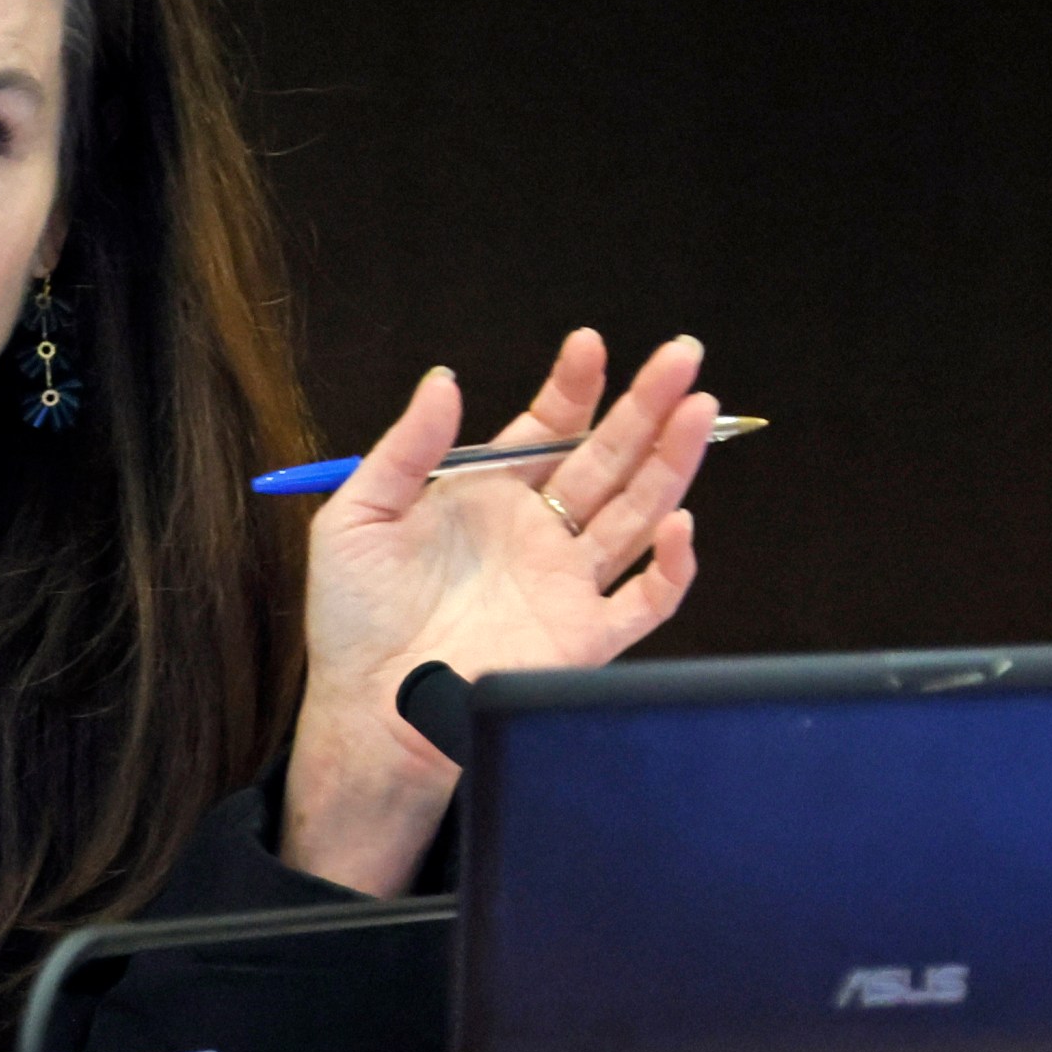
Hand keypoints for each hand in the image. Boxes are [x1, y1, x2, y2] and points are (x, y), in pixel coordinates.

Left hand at [279, 330, 715, 895]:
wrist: (366, 706)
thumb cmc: (353, 616)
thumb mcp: (358, 514)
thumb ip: (407, 448)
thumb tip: (444, 379)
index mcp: (488, 496)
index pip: (547, 428)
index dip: (574, 387)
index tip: (588, 344)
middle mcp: (537, 532)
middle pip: (608, 458)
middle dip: (646, 405)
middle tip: (682, 355)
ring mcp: (566, 583)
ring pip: (638, 511)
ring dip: (671, 462)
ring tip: (697, 411)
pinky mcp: (585, 637)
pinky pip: (647, 599)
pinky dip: (672, 565)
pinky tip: (678, 522)